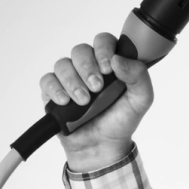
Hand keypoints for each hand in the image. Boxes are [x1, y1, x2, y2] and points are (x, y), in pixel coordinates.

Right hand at [39, 32, 153, 171]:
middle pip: (80, 50)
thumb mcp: (141, 99)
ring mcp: (69, 79)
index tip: (108, 68)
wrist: (103, 147)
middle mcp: (88, 67)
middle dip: (87, 68)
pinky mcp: (53, 93)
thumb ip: (138, 76)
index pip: (103, 41)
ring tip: (84, 101)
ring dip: (72, 81)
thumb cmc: (121, 120)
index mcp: (110, 63)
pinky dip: (55, 89)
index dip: (103, 49)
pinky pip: (47, 81)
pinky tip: (65, 102)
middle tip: (97, 88)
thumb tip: (118, 59)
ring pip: (62, 64)